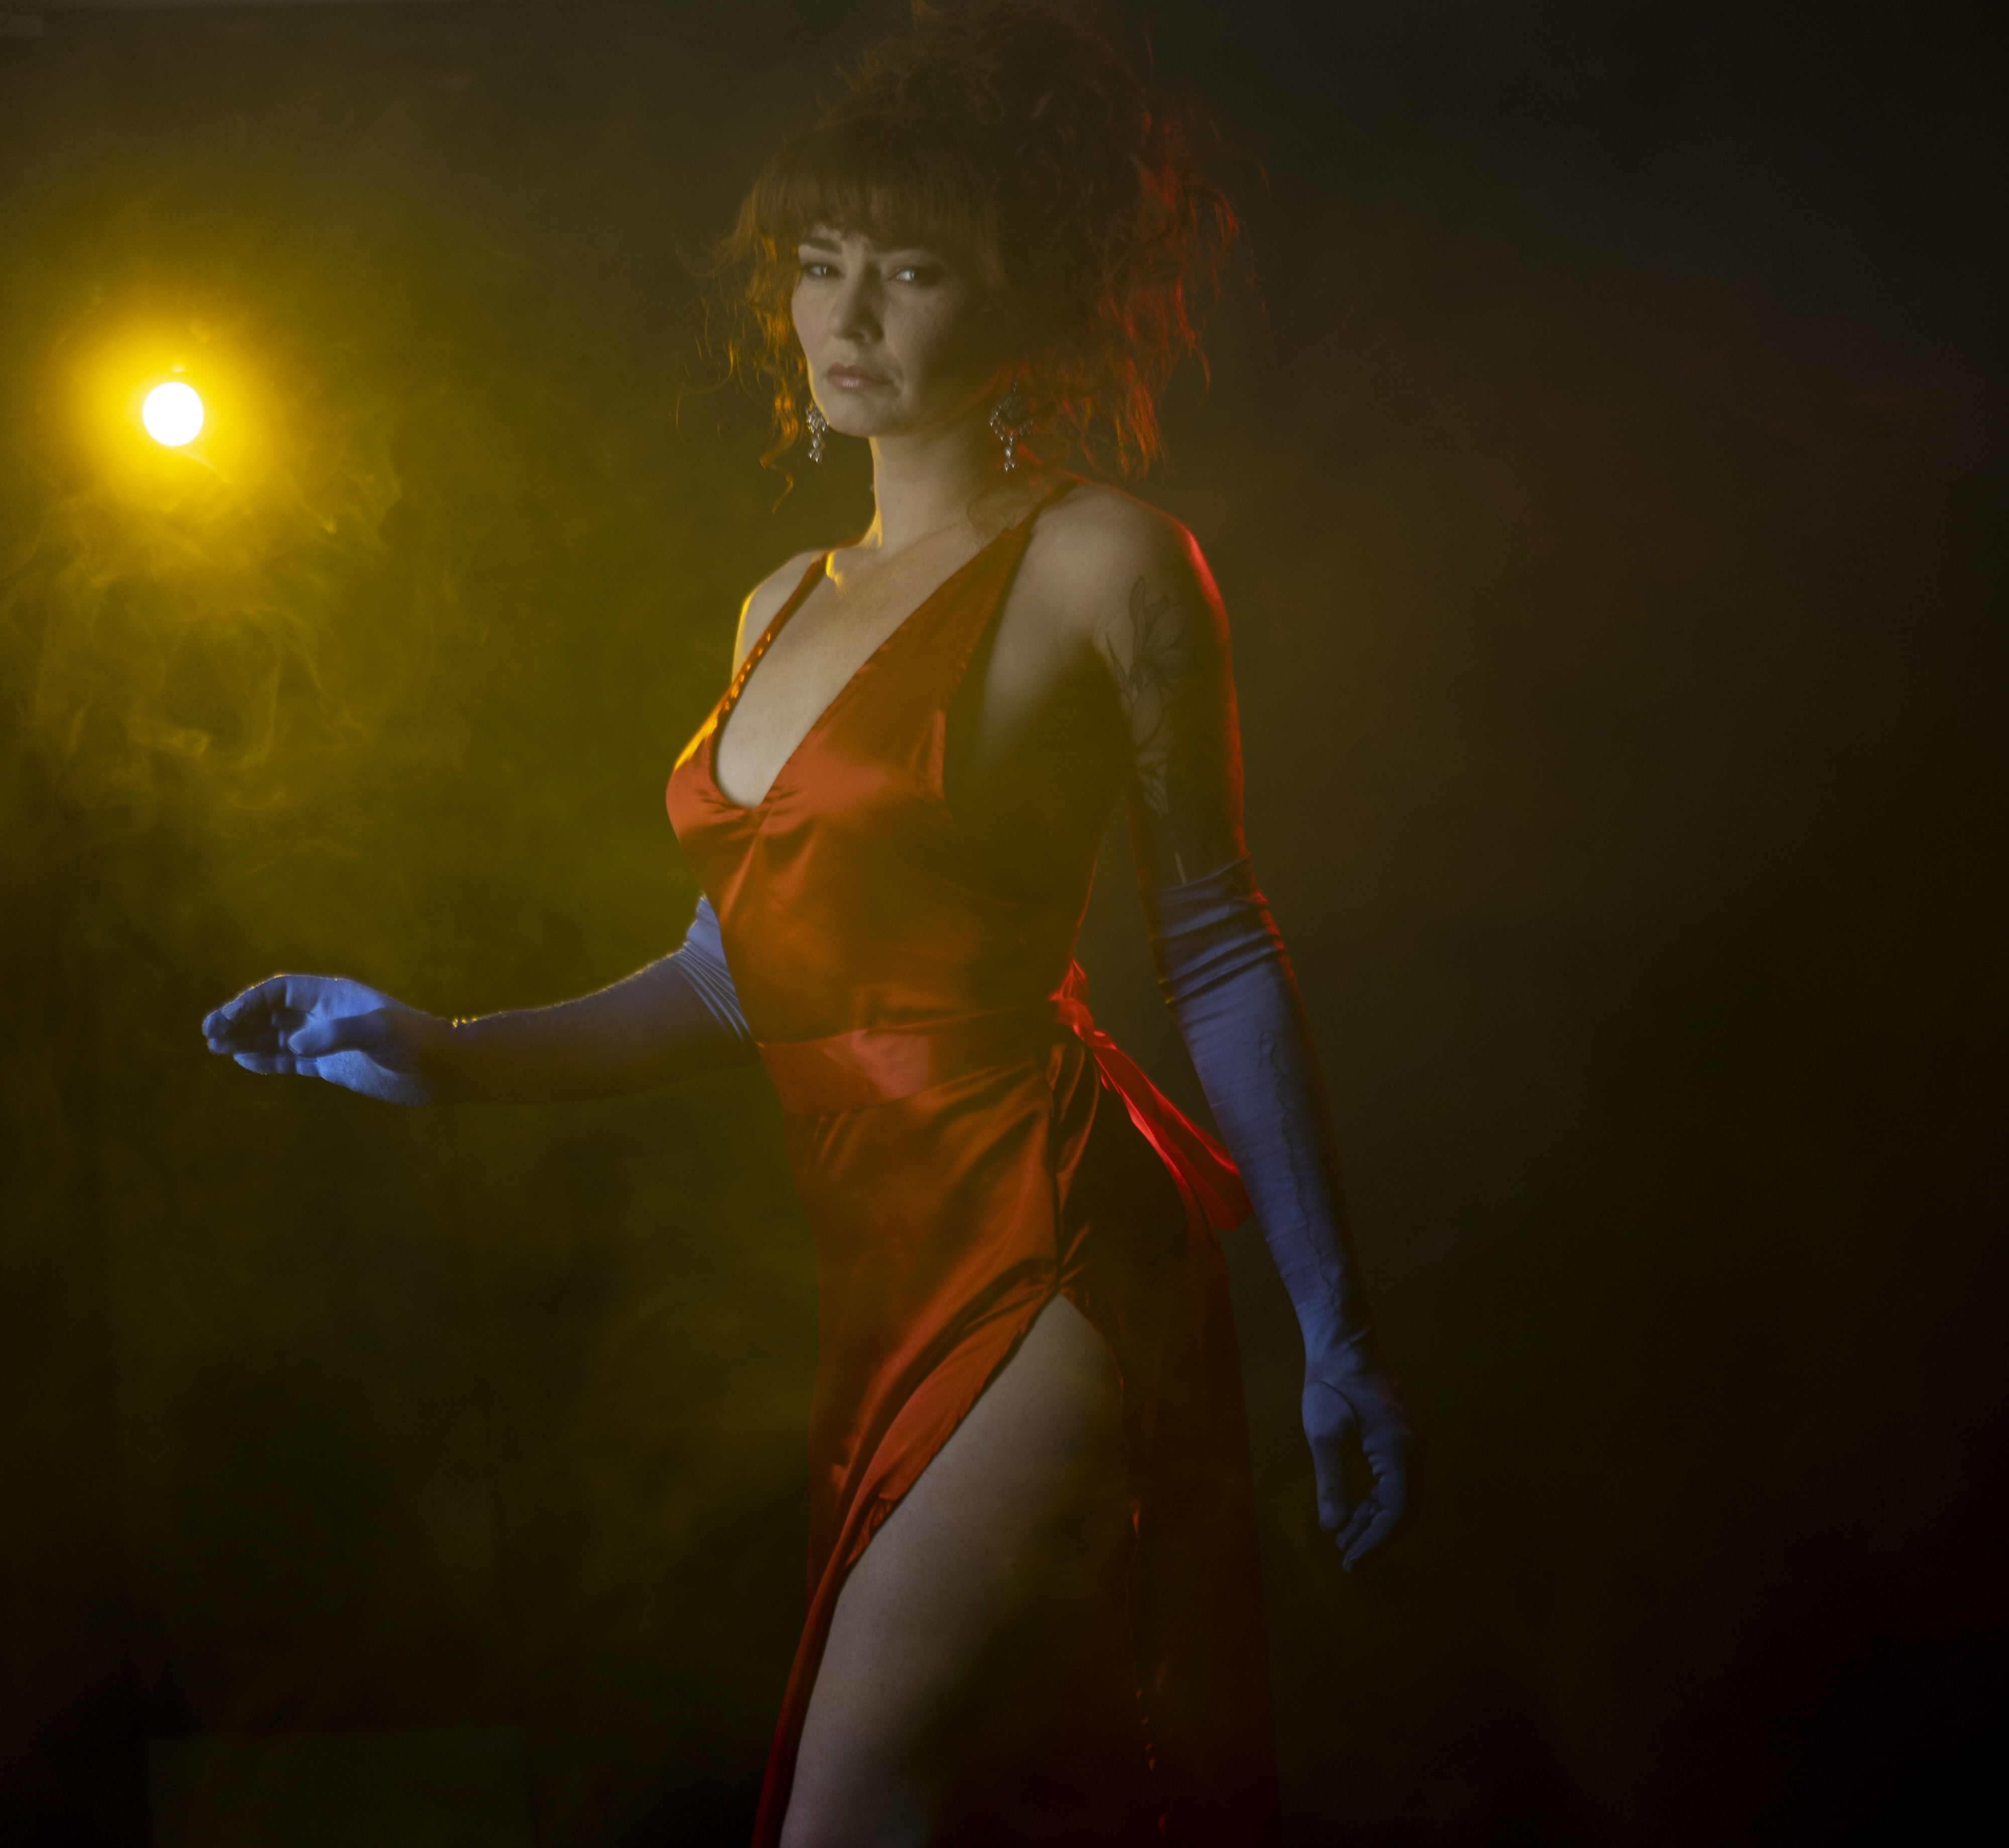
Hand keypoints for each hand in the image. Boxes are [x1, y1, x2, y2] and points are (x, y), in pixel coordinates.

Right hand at [202, 974, 449, 1105]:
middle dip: (239, 1018)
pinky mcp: (333, 1064)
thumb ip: (336, 1034)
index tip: (223, 1019)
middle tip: (208, 1034)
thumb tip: (294, 1043)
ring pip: (277, 1034)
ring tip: (215, 1047)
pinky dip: (266, 1058)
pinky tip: (243, 1060)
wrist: (441, 1067)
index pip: (281, 991)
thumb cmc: (416, 1042)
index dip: (249, 1002)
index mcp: (334, 997)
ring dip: (245, 1038)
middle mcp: (327, 1015)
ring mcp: (328, 1040)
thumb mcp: (380, 1032)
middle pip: (272, 1011)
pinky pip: (290, 1058)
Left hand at [1302, 1348, 1423, 1569]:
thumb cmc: (1330, 1385)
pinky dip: (1376, 1505)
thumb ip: (1331, 1483)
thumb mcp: (1324, 1434)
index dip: (1374, 1541)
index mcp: (1399, 1451)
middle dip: (1377, 1539)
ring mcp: (1409, 1446)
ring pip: (1401, 1500)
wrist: (1343, 1347)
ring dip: (1375, 1524)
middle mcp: (1413, 1451)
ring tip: (1345, 1543)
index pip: (1396, 1511)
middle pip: (1405, 1511)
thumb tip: (1334, 1528)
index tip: (1349, 1561)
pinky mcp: (1398, 1443)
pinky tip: (1353, 1515)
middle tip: (1348, 1561)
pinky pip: (1394, 1485)